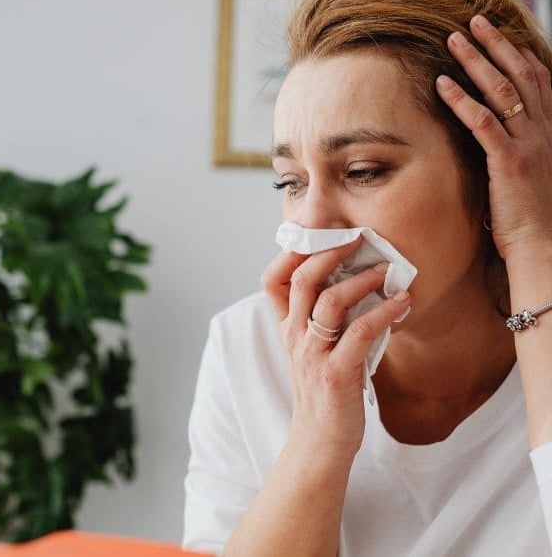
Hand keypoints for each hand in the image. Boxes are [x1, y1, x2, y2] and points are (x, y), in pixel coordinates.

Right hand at [260, 239, 410, 458]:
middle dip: (330, 252)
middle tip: (358, 238)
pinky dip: (384, 312)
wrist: (320, 441)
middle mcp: (295, 336)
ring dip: (362, 280)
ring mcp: (313, 354)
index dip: (290, 252)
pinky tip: (402, 303)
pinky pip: (360, 332)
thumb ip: (323, 319)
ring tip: (387, 271)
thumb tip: (355, 281)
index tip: (320, 234)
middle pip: (302, 279)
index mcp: (287, 328)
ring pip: (330, 301)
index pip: (272, 280)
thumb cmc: (323, 392)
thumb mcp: (312, 350)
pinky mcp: (337, 373)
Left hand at [435, 15, 551, 261]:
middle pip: (521, 74)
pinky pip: (482, 122)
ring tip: (453, 39)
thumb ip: (516, 150)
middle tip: (473, 21)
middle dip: (496, 45)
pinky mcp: (509, 161)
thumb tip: (495, 140)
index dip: (520, 55)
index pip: (539, 82)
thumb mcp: (529, 174)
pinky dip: (460, 100)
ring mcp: (529, 144)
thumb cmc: (533, 217)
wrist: (545, 247)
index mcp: (551, 132)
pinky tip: (440, 84)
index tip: (502, 36)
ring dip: (476, 61)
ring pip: (502, 90)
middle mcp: (545, 131)